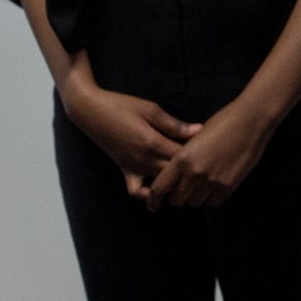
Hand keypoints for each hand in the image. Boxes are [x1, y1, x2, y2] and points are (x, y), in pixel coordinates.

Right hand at [59, 63, 190, 188]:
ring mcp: (133, 168)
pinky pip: (136, 191)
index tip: (208, 150)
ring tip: (186, 176)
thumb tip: (199, 130)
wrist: (91, 111)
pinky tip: (159, 187)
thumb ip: (174, 124)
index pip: (183, 158)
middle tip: (201, 164)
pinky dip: (148, 194)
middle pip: (175, 175)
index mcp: (152, 143)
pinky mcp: (124, 170)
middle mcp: (143, 160)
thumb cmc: (122, 105)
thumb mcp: (151, 109)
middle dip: (190, 172)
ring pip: (160, 186)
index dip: (199, 156)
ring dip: (174, 184)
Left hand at [144, 94, 279, 208]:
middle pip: (177, 200)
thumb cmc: (223, 122)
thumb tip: (176, 173)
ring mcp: (212, 182)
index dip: (153, 199)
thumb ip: (183, 157)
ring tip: (202, 184)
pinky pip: (214, 202)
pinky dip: (212, 197)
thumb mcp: (195, 137)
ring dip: (196, 197)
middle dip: (178, 196)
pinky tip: (216, 185)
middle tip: (183, 188)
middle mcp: (195, 173)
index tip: (153, 204)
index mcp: (182, 159)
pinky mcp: (229, 186)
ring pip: (195, 203)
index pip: (159, 187)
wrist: (251, 121)